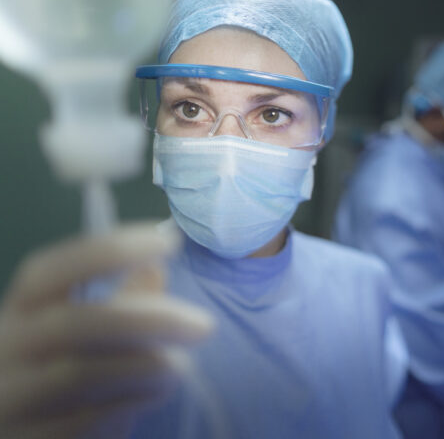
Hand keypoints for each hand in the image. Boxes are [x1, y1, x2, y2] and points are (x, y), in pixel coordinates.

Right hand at [0, 223, 214, 438]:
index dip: (110, 250)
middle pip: (76, 324)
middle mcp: (5, 349)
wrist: (23, 429)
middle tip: (205, 325)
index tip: (170, 241)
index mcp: (20, 309)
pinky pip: (88, 419)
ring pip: (83, 374)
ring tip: (182, 367)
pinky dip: (134, 402)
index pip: (52, 270)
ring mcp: (12, 399)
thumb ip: (119, 299)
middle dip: (150, 320)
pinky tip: (157, 393)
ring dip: (148, 366)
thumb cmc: (58, 367)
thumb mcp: (80, 328)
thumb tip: (155, 269)